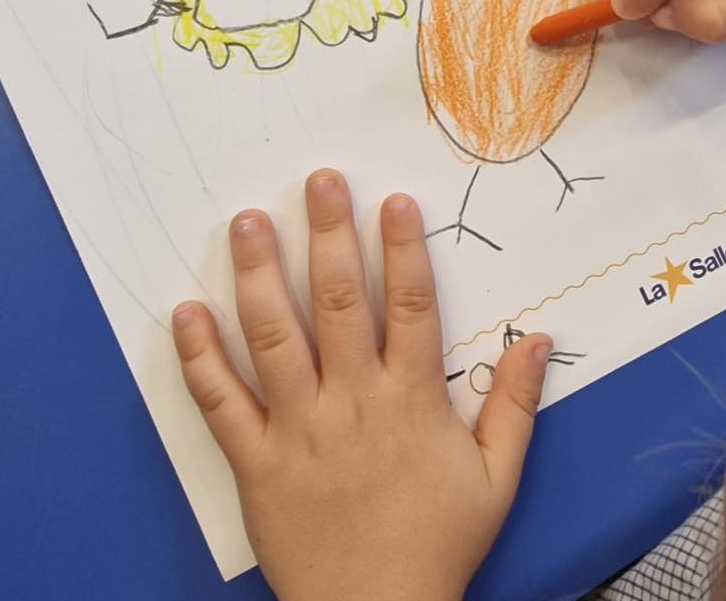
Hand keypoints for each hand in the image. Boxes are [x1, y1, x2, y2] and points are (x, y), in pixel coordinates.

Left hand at [172, 170, 551, 600]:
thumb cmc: (438, 545)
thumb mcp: (499, 479)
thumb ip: (514, 404)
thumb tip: (538, 338)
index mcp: (412, 402)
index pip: (411, 308)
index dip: (403, 250)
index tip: (393, 201)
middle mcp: (353, 403)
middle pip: (340, 304)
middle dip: (330, 235)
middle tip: (318, 180)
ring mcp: (298, 431)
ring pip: (275, 339)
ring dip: (260, 275)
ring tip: (249, 222)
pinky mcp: (255, 462)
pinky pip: (221, 404)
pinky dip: (199, 358)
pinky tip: (186, 312)